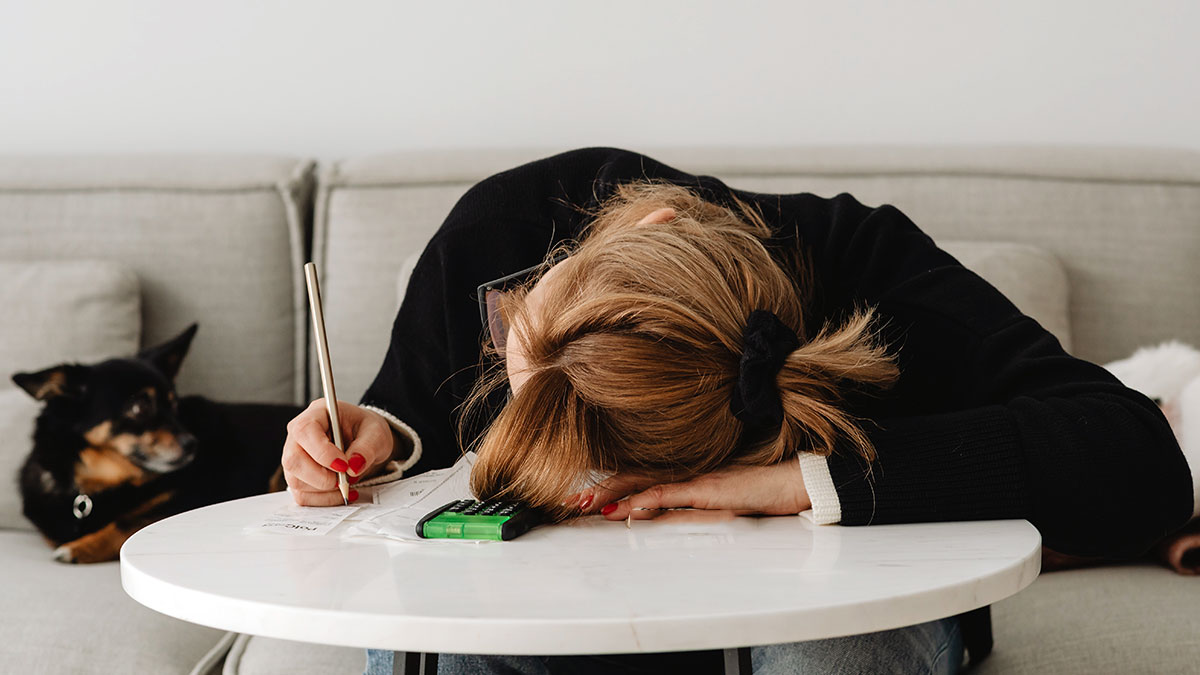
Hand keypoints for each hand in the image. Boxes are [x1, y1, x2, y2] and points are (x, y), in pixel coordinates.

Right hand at [281, 399, 393, 505]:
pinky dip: (324, 500)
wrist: (367, 441)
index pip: (305, 431)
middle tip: (346, 478)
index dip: (321, 452)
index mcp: (317, 414)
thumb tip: (353, 466)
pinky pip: (303, 496)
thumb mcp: (376, 433)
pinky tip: (342, 492)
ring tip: (348, 482)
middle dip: (321, 477)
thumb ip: (367, 447)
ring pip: (296, 481)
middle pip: (293, 460)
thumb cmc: (367, 430)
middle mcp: (299, 435)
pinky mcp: (299, 477)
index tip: (343, 465)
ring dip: (325, 490)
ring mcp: (295, 457)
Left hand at [583, 461, 811, 520]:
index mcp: (683, 475)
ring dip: (613, 495)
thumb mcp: (715, 504)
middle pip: (632, 478)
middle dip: (599, 490)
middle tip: (570, 503)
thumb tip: (656, 519)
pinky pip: (673, 495)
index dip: (608, 486)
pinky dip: (647, 501)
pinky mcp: (709, 489)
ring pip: (644, 484)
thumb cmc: (759, 491)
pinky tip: (629, 509)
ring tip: (587, 505)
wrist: (791, 481)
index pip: (637, 478)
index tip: (582, 498)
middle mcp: (684, 473)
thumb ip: (686, 508)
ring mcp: (694, 479)